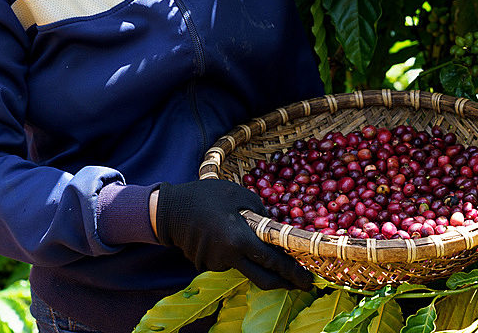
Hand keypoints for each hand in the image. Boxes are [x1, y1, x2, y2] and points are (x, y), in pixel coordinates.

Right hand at [155, 179, 313, 291]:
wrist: (168, 210)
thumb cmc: (205, 197)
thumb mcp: (239, 195)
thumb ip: (261, 211)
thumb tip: (274, 225)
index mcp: (240, 240)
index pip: (273, 262)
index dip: (293, 273)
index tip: (309, 280)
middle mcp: (229, 258)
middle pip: (263, 280)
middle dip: (284, 283)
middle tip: (301, 282)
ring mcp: (216, 264)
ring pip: (245, 269)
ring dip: (255, 260)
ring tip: (245, 234)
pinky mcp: (206, 265)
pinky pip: (229, 263)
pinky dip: (236, 254)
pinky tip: (226, 235)